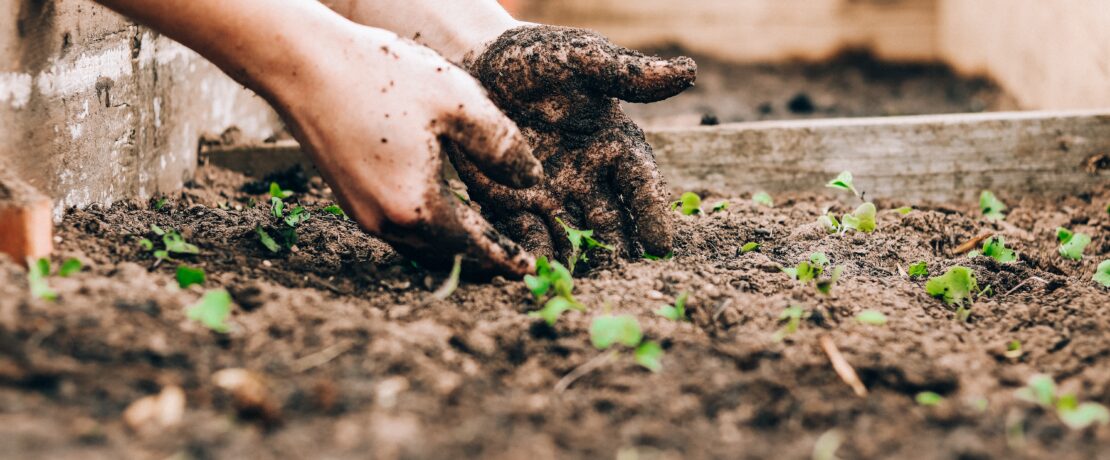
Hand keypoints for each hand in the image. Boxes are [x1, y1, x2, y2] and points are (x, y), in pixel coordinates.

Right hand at [269, 25, 542, 276]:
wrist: (304, 64)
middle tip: (512, 261)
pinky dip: (427, 229)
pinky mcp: (348, 197)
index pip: (474, 246)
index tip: (529, 271)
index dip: (505, 258)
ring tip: (483, 241)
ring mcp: (361, 212)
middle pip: (445, 254)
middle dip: (481, 259)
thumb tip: (531, 180)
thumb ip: (502, 146)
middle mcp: (385, 222)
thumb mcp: (458, 103)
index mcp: (417, 207)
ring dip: (452, 246)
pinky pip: (398, 227)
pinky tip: (442, 212)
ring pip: (419, 245)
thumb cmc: (382, 77)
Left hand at [451, 25, 695, 263]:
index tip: (661, 244)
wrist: (478, 64)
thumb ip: (627, 74)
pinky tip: (536, 273)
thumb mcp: (581, 59)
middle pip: (612, 223)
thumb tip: (688, 72)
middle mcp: (590, 178)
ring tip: (582, 287)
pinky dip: (534, 255)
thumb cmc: (538, 58)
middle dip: (619, 252)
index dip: (652, 213)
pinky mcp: (514, 204)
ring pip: (574, 238)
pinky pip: (527, 235)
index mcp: (615, 146)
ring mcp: (553, 196)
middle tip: (625, 280)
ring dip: (579, 262)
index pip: (641, 184)